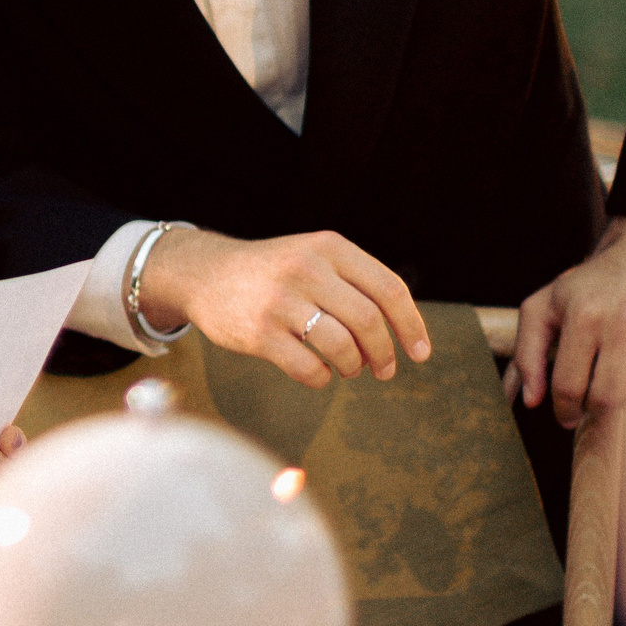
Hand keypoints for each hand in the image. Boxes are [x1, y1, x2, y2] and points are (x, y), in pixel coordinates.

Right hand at [142, 227, 430, 388]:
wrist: (205, 274)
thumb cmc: (274, 273)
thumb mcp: (315, 257)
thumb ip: (357, 283)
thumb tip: (405, 332)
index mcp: (328, 247)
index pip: (388, 289)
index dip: (411, 325)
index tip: (420, 353)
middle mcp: (305, 268)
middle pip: (369, 321)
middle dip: (385, 353)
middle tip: (384, 370)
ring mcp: (279, 301)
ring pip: (342, 347)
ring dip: (353, 367)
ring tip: (348, 369)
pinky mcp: (258, 333)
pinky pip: (309, 369)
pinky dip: (322, 378)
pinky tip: (318, 371)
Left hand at [512, 217, 625, 427]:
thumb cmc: (587, 285)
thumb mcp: (543, 307)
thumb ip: (526, 352)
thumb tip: (526, 401)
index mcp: (581, 315)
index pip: (568, 383)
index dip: (562, 408)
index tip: (562, 415)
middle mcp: (618, 323)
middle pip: (602, 398)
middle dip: (586, 411)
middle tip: (579, 410)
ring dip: (612, 403)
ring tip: (601, 389)